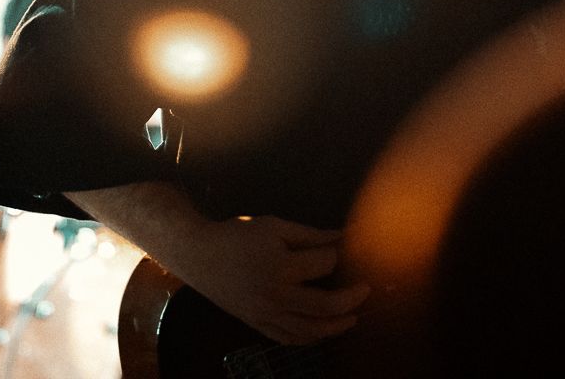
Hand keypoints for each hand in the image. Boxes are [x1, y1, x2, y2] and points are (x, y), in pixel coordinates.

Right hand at [179, 215, 370, 345]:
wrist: (198, 255)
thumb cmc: (235, 235)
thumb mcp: (274, 226)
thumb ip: (310, 235)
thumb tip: (341, 236)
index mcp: (280, 267)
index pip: (323, 265)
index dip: (336, 255)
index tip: (342, 248)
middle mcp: (275, 295)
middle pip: (324, 306)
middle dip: (350, 299)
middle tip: (366, 290)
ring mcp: (265, 314)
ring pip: (309, 331)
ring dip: (335, 327)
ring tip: (352, 318)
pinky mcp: (256, 323)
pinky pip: (288, 338)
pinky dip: (308, 338)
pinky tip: (321, 331)